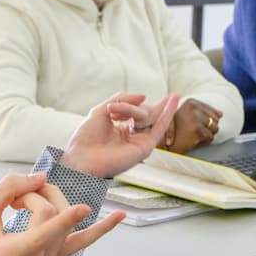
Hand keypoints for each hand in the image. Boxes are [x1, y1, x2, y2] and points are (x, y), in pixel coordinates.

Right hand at [0, 173, 125, 255]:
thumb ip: (7, 189)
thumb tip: (39, 177)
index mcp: (13, 255)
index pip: (44, 233)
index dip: (64, 219)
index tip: (83, 208)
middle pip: (50, 215)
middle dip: (35, 195)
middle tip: (15, 194)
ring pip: (64, 219)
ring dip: (51, 199)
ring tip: (28, 198)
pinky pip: (82, 241)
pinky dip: (101, 229)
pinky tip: (118, 217)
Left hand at [59, 92, 180, 177]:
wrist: (81, 158)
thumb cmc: (86, 139)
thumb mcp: (101, 110)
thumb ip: (122, 100)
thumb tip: (143, 96)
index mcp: (121, 129)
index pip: (136, 112)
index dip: (133, 103)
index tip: (123, 102)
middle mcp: (132, 136)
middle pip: (144, 113)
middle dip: (133, 108)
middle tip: (117, 111)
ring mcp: (139, 141)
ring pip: (148, 117)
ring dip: (133, 111)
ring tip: (114, 115)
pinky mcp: (145, 148)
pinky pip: (159, 128)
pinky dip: (167, 113)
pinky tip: (173, 101)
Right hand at [164, 98, 221, 152]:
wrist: (163, 144)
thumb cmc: (176, 131)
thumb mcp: (189, 117)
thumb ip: (205, 113)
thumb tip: (221, 113)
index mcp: (191, 102)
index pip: (213, 112)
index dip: (207, 122)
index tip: (195, 126)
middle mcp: (194, 107)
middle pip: (215, 120)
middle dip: (207, 128)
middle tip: (193, 132)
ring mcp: (195, 118)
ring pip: (215, 129)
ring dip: (206, 135)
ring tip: (193, 135)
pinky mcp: (197, 129)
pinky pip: (210, 137)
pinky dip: (204, 142)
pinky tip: (193, 141)